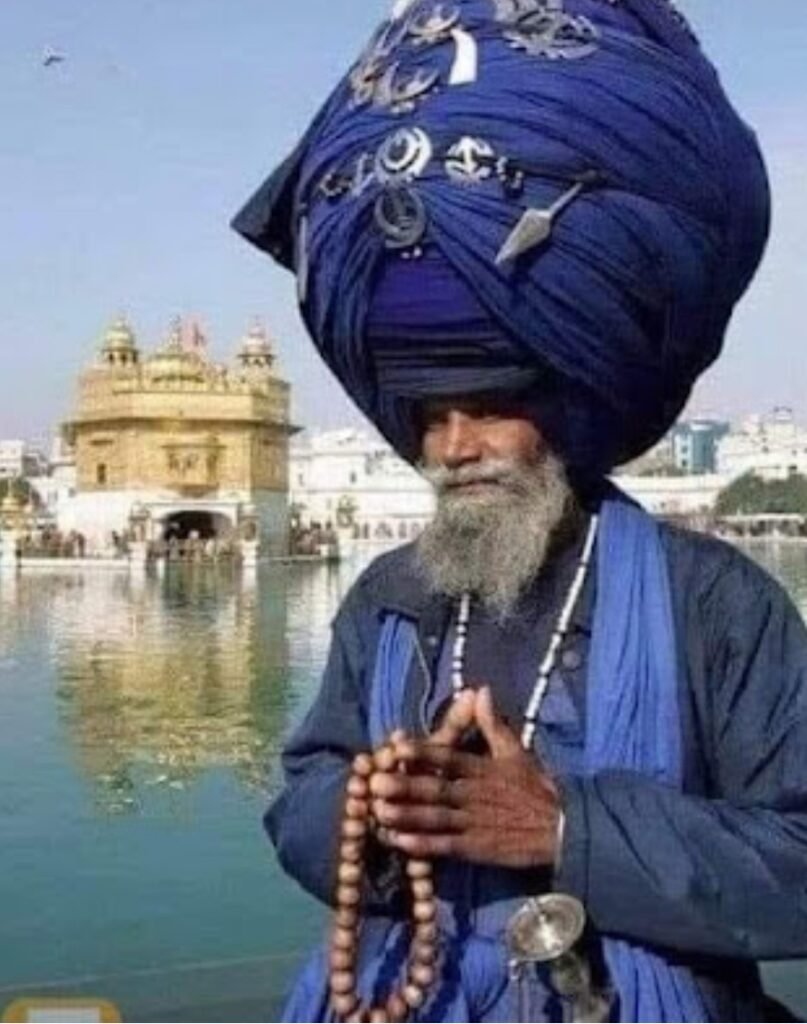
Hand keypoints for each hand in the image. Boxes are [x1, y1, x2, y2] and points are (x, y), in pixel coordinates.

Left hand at [370, 688, 560, 868]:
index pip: (449, 758)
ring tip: (379, 811)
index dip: (423, 752)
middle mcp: (475, 796)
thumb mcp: (516, 751)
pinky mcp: (477, 849)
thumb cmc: (535, 788)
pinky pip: (447, 847)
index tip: (397, 746)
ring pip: (436, 819)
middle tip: (375, 783)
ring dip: (408, 816)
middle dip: (405, 786)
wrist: (561, 829)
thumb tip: (480, 690)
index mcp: (483, 770)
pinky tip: (401, 842)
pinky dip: (424, 846)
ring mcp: (475, 824)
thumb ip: (493, 723)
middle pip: (436, 790)